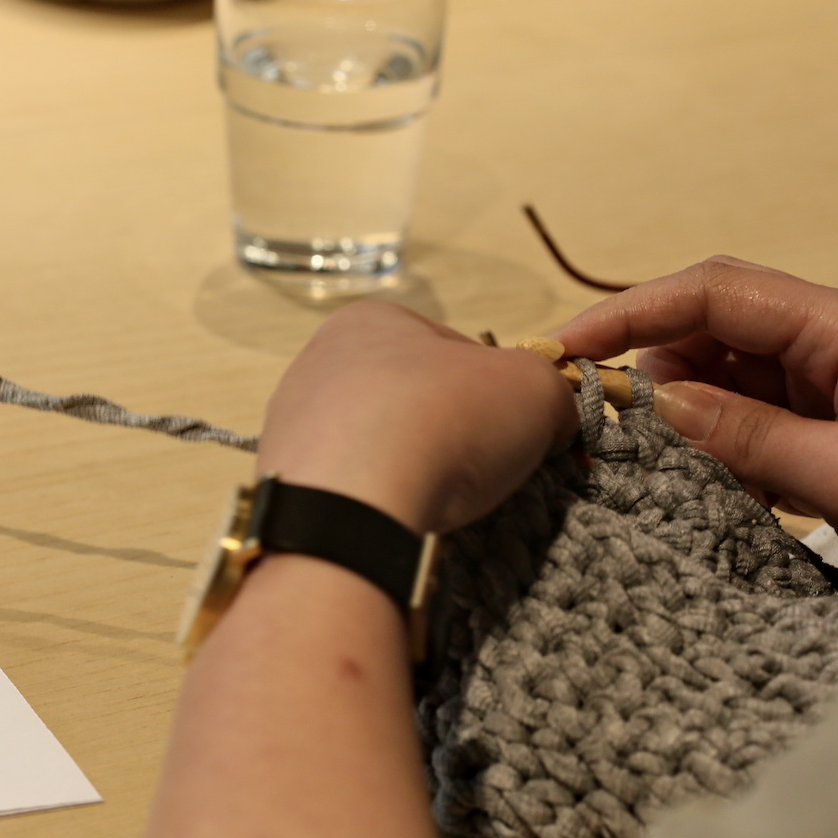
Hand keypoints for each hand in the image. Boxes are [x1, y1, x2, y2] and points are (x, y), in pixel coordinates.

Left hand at [257, 301, 577, 535]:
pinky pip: (346, 486)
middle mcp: (320, 361)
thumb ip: (552, 391)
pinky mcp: (284, 480)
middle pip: (412, 399)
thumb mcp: (534, 389)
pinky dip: (374, 501)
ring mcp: (291, 422)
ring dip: (411, 468)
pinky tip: (392, 518)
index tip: (520, 431)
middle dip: (453, 433)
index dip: (500, 392)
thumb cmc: (445, 421)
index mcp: (372, 319)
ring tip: (435, 500)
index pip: (456, 351)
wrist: (350, 506)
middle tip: (483, 471)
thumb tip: (552, 417)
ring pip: (377, 444)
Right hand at [558, 256, 837, 580]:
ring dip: (682, 413)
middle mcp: (836, 343)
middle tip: (599, 422)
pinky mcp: (833, 430)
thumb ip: (748, 437)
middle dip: (651, 363)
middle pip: (712, 325)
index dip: (632, 311)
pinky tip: (705, 488)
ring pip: (725, 375)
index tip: (568, 350)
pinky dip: (716, 447)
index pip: (716, 292)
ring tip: (656, 467)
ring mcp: (835, 386)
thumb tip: (654, 402)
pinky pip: (751, 421)